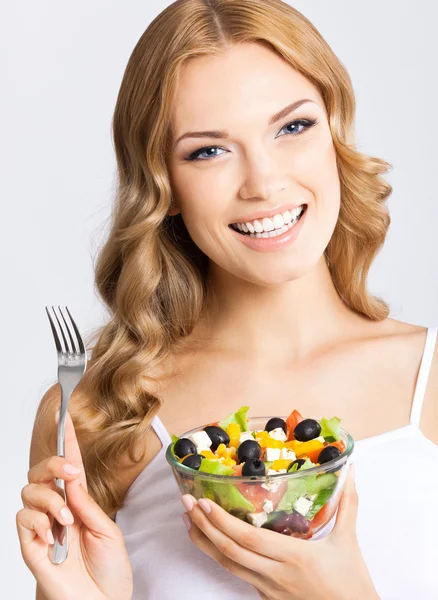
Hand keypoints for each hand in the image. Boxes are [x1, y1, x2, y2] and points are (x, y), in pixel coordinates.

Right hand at [16, 410, 132, 599]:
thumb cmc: (110, 572)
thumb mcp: (107, 530)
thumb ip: (85, 503)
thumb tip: (70, 476)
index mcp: (78, 503)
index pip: (68, 467)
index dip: (65, 441)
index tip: (64, 415)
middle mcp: (58, 511)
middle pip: (40, 473)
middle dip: (54, 464)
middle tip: (71, 473)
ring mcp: (43, 528)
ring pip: (29, 492)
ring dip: (49, 499)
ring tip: (66, 519)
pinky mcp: (31, 547)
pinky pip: (23, 519)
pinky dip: (37, 520)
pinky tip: (52, 534)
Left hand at [181, 464, 379, 599]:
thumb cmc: (352, 583)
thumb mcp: (348, 541)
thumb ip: (347, 503)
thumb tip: (350, 471)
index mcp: (294, 557)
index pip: (248, 539)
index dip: (222, 522)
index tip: (203, 502)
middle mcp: (275, 575)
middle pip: (229, 552)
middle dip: (203, 526)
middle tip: (186, 503)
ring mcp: (268, 590)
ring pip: (228, 566)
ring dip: (204, 543)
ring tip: (189, 521)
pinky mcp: (266, 599)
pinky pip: (238, 575)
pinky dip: (220, 557)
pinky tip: (212, 542)